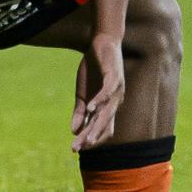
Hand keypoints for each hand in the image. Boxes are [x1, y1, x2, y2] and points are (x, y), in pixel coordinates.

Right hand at [71, 32, 125, 150]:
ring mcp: (117, 90)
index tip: (76, 148)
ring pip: (107, 113)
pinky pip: (108, 92)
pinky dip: (99, 101)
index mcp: (108, 107)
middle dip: (90, 138)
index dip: (91, 140)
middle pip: (103, 125)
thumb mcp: (82, 94)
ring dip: (96, 126)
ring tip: (86, 138)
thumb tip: (74, 130)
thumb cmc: (93, 69)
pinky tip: (90, 108)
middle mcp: (116, 102)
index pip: (103, 130)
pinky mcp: (114, 76)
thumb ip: (80, 112)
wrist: (101, 44)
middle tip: (76, 148)